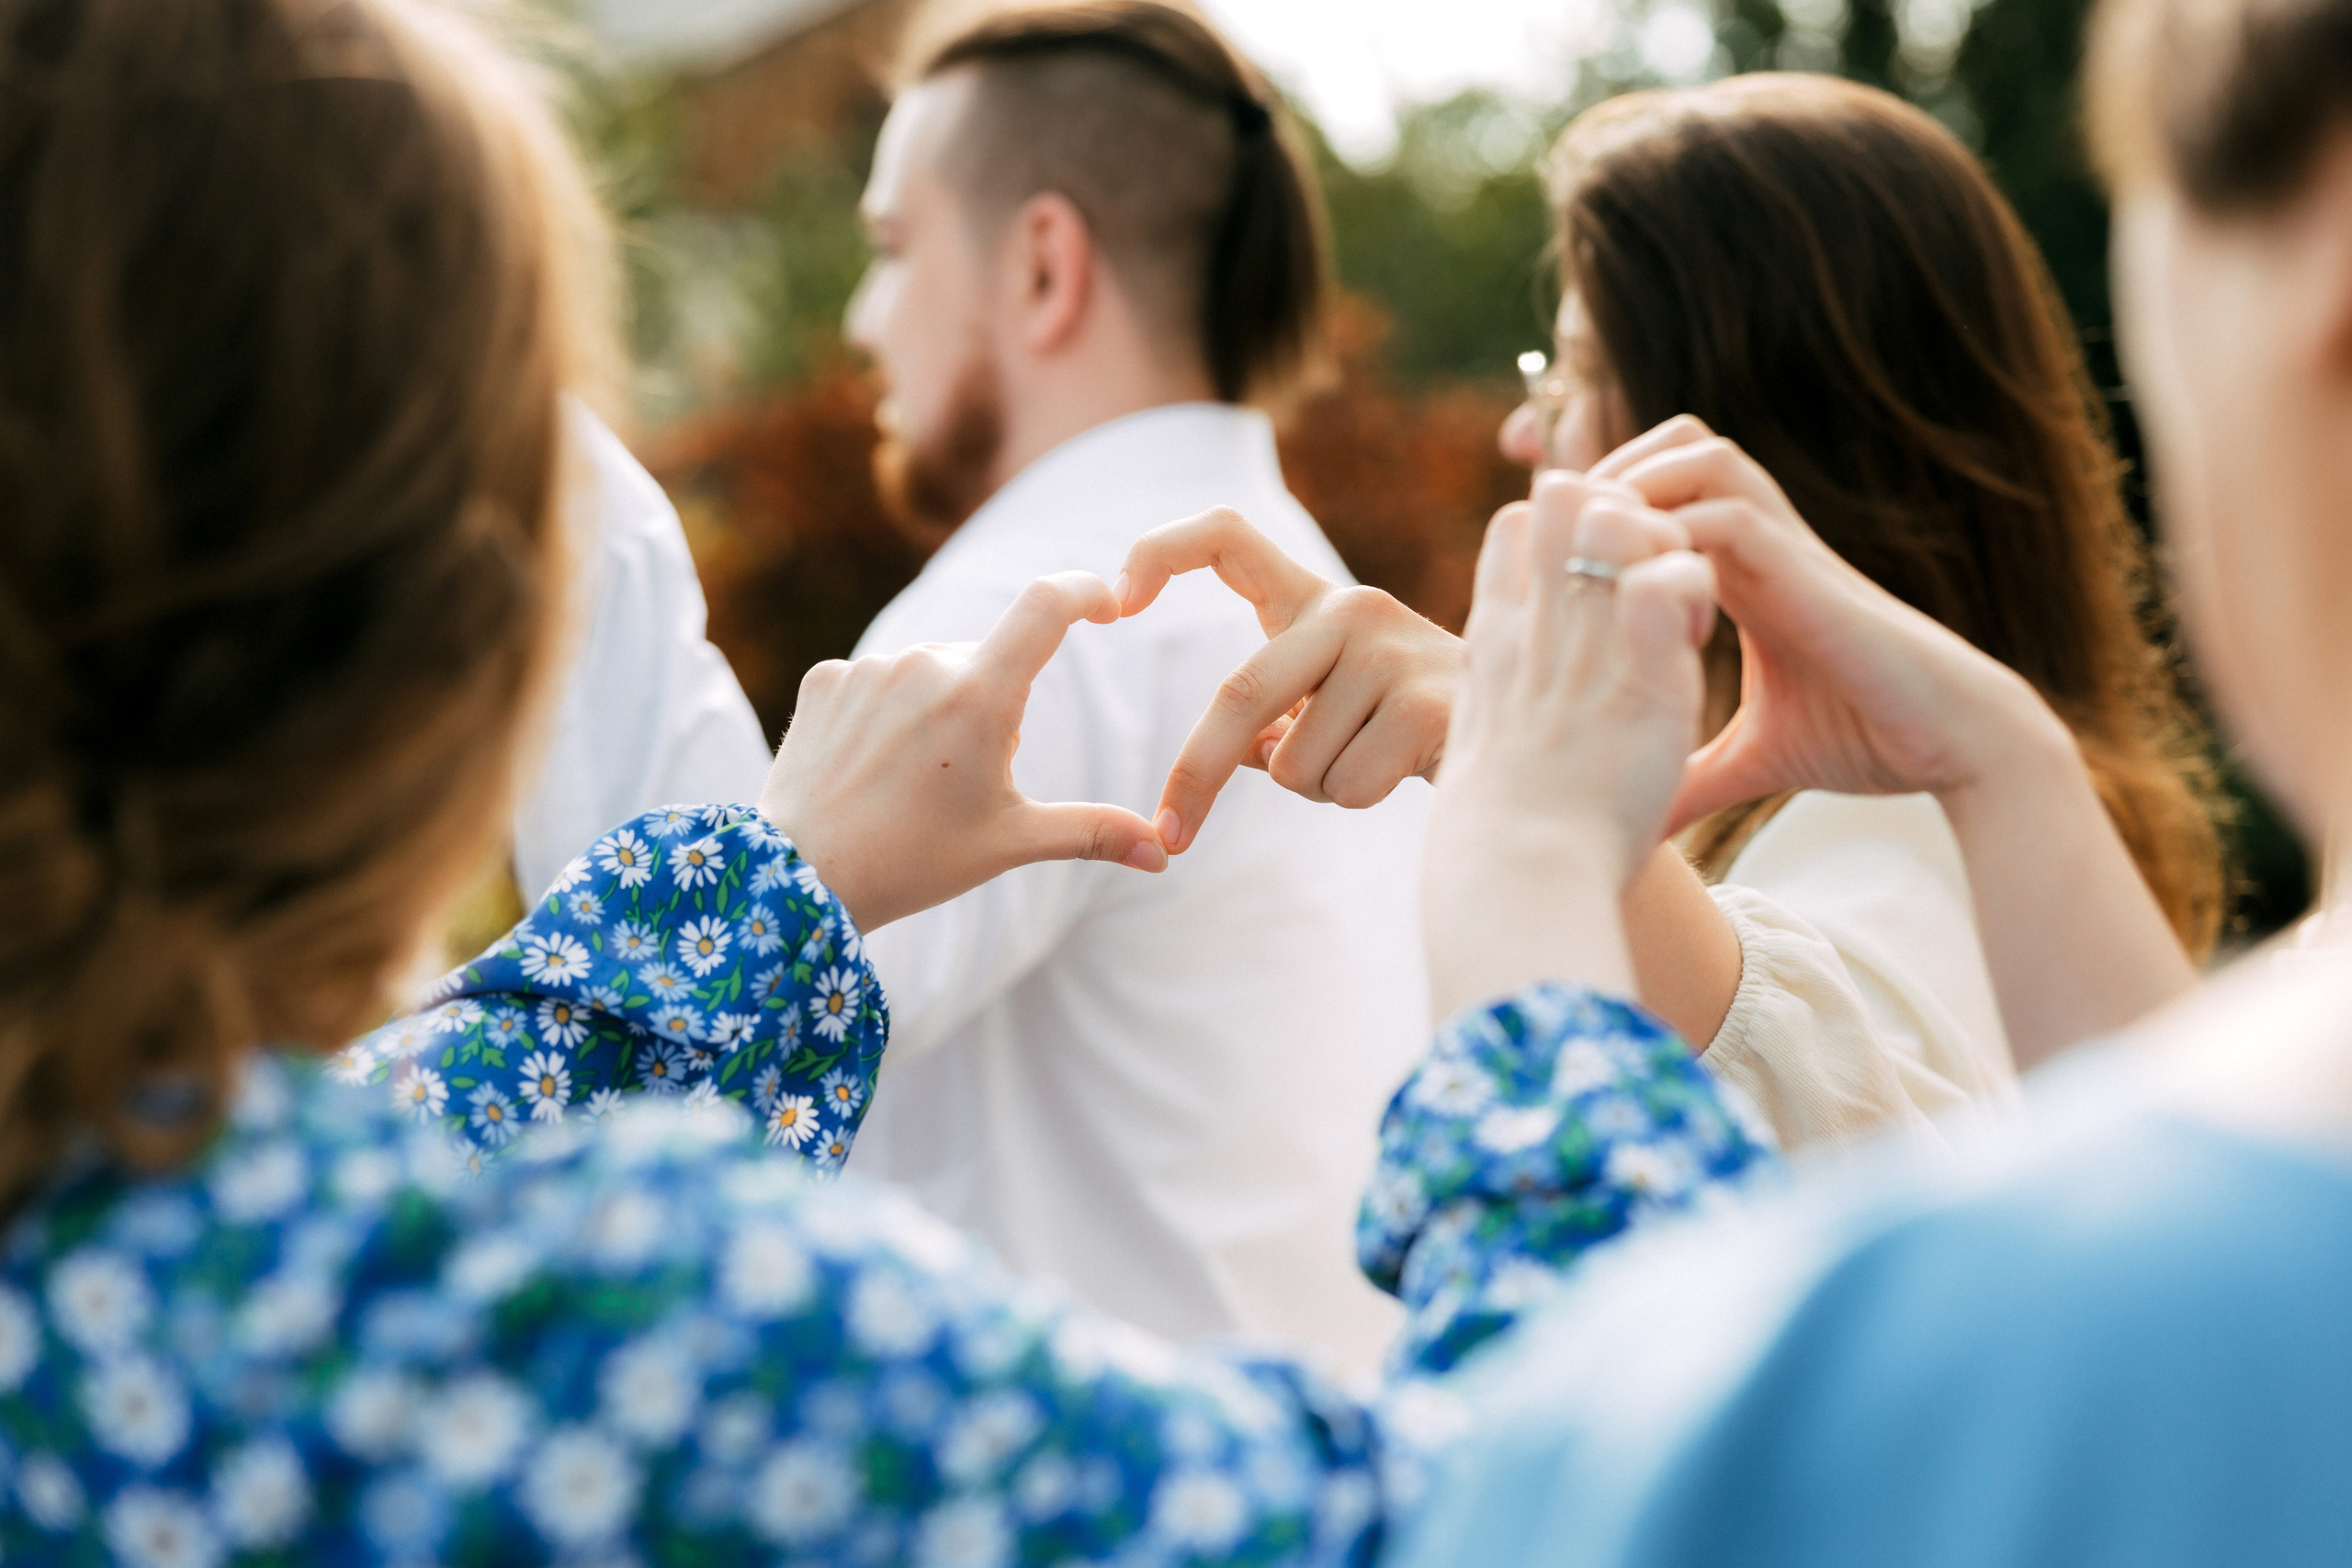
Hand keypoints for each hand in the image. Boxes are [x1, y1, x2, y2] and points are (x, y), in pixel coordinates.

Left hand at [760, 572, 1166, 931]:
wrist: (799, 880)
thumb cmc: (913, 862)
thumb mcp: (1010, 842)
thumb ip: (1092, 832)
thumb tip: (1163, 852)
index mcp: (980, 695)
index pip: (1047, 605)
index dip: (1086, 591)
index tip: (1108, 603)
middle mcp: (925, 663)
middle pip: (988, 663)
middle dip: (992, 709)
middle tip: (962, 783)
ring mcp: (870, 668)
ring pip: (931, 674)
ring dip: (938, 711)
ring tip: (908, 783)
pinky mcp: (825, 678)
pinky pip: (876, 683)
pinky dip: (885, 715)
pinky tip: (866, 767)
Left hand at [1113, 507, 1461, 853]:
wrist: (1531, 738)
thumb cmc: (1409, 725)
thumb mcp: (1332, 705)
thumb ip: (1275, 714)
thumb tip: (1238, 753)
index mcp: (1315, 601)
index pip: (1227, 536)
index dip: (1161, 552)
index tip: (1115, 599)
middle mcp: (1349, 608)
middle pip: (1238, 692)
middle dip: (1197, 774)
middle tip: (1171, 832)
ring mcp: (1389, 650)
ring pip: (1294, 762)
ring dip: (1321, 786)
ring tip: (1378, 757)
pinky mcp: (1423, 703)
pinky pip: (1342, 785)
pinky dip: (1359, 799)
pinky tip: (1406, 769)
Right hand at [1423, 476, 1717, 1016]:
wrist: (1515, 876)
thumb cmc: (1502, 841)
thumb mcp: (1484, 753)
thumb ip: (1504, 715)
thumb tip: (1513, 736)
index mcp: (1495, 639)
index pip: (1518, 524)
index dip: (1569, 529)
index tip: (1603, 588)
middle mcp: (1535, 622)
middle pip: (1562, 495)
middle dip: (1620, 511)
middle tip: (1652, 583)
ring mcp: (1584, 640)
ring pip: (1616, 513)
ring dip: (1661, 542)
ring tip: (1679, 612)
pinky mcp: (1642, 671)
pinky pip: (1671, 575)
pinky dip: (1695, 589)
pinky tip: (1697, 644)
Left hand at [1594, 417, 2070, 830]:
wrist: (1951, 742)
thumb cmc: (1866, 740)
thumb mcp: (1754, 759)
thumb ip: (1694, 778)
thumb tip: (1640, 832)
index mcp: (1742, 571)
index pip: (1658, 499)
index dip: (1599, 511)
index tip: (1545, 565)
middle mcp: (1761, 543)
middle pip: (1671, 449)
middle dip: (1608, 475)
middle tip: (1557, 537)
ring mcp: (1786, 546)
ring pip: (1699, 457)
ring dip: (1639, 486)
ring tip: (1592, 550)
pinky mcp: (1808, 569)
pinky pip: (1729, 515)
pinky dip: (1679, 532)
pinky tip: (1644, 589)